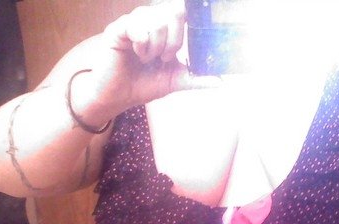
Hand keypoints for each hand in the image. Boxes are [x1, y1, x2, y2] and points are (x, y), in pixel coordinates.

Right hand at [81, 1, 215, 115]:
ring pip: (156, 21)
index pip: (182, 12)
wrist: (119, 97)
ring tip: (146, 59)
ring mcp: (134, 23)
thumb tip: (220, 81)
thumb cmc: (143, 84)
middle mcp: (150, 21)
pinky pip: (136, 25)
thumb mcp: (174, 81)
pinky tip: (137, 53)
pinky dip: (142, 43)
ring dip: (155, 46)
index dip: (187, 23)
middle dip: (173, 41)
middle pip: (173, 13)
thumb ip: (196, 78)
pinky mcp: (118, 29)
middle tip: (163, 58)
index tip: (180, 49)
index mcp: (166, 29)